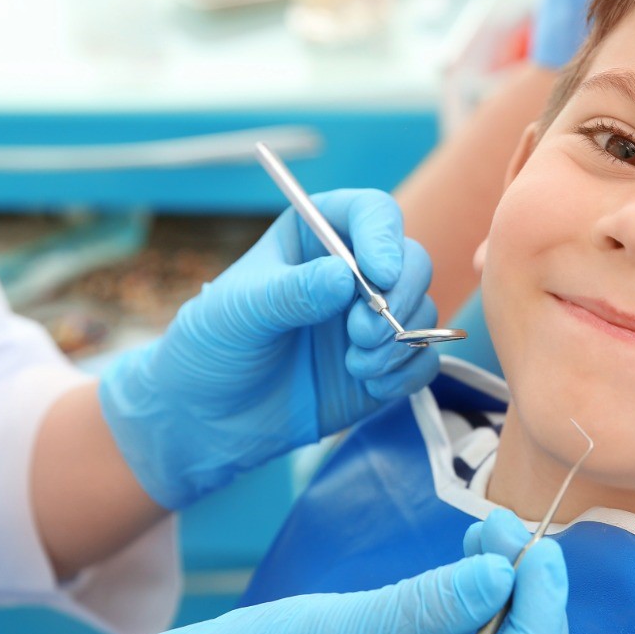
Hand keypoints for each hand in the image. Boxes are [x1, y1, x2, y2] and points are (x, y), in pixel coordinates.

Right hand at [41, 508, 571, 633]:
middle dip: (533, 601)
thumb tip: (500, 573)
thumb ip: (427, 607)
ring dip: (515, 591)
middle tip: (516, 531)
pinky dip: (491, 595)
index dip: (538, 620)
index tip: (539, 556)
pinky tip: (480, 550)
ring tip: (496, 527)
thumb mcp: (346, 633)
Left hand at [99, 189, 438, 508]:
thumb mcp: (239, 313)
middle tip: (360, 333)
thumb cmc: (214, 348)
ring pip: (423, 310)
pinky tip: (369, 386)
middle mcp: (352, 271)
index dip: (384, 237)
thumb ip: (291, 293)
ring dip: (398, 341)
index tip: (379, 274)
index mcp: (314, 236)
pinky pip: (424, 358)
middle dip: (398, 297)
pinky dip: (407, 371)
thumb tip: (344, 278)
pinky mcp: (384, 364)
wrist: (210, 420)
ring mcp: (371, 318)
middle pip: (412, 260)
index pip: (371, 213)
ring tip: (354, 366)